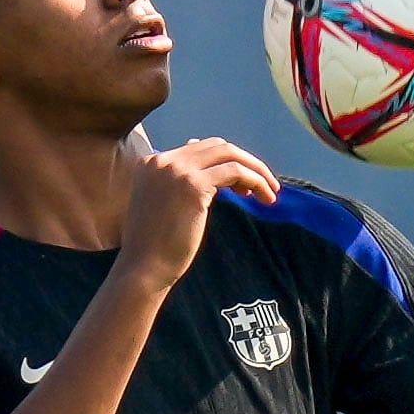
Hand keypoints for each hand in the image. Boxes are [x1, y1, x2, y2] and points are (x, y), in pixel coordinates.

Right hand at [116, 137, 278, 290]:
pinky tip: (265, 197)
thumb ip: (183, 184)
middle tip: (264, 185)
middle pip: (217, 146)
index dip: (226, 162)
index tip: (241, 186)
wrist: (143, 268)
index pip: (199, 147)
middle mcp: (163, 160)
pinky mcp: (193, 185)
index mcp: (152, 162)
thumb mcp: (165, 205)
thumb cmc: (156, 245)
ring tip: (270, 192)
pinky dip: (256, 180)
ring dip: (255, 170)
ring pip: (229, 154)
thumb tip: (215, 170)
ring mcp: (177, 170)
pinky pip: (235, 171)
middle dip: (245, 162)